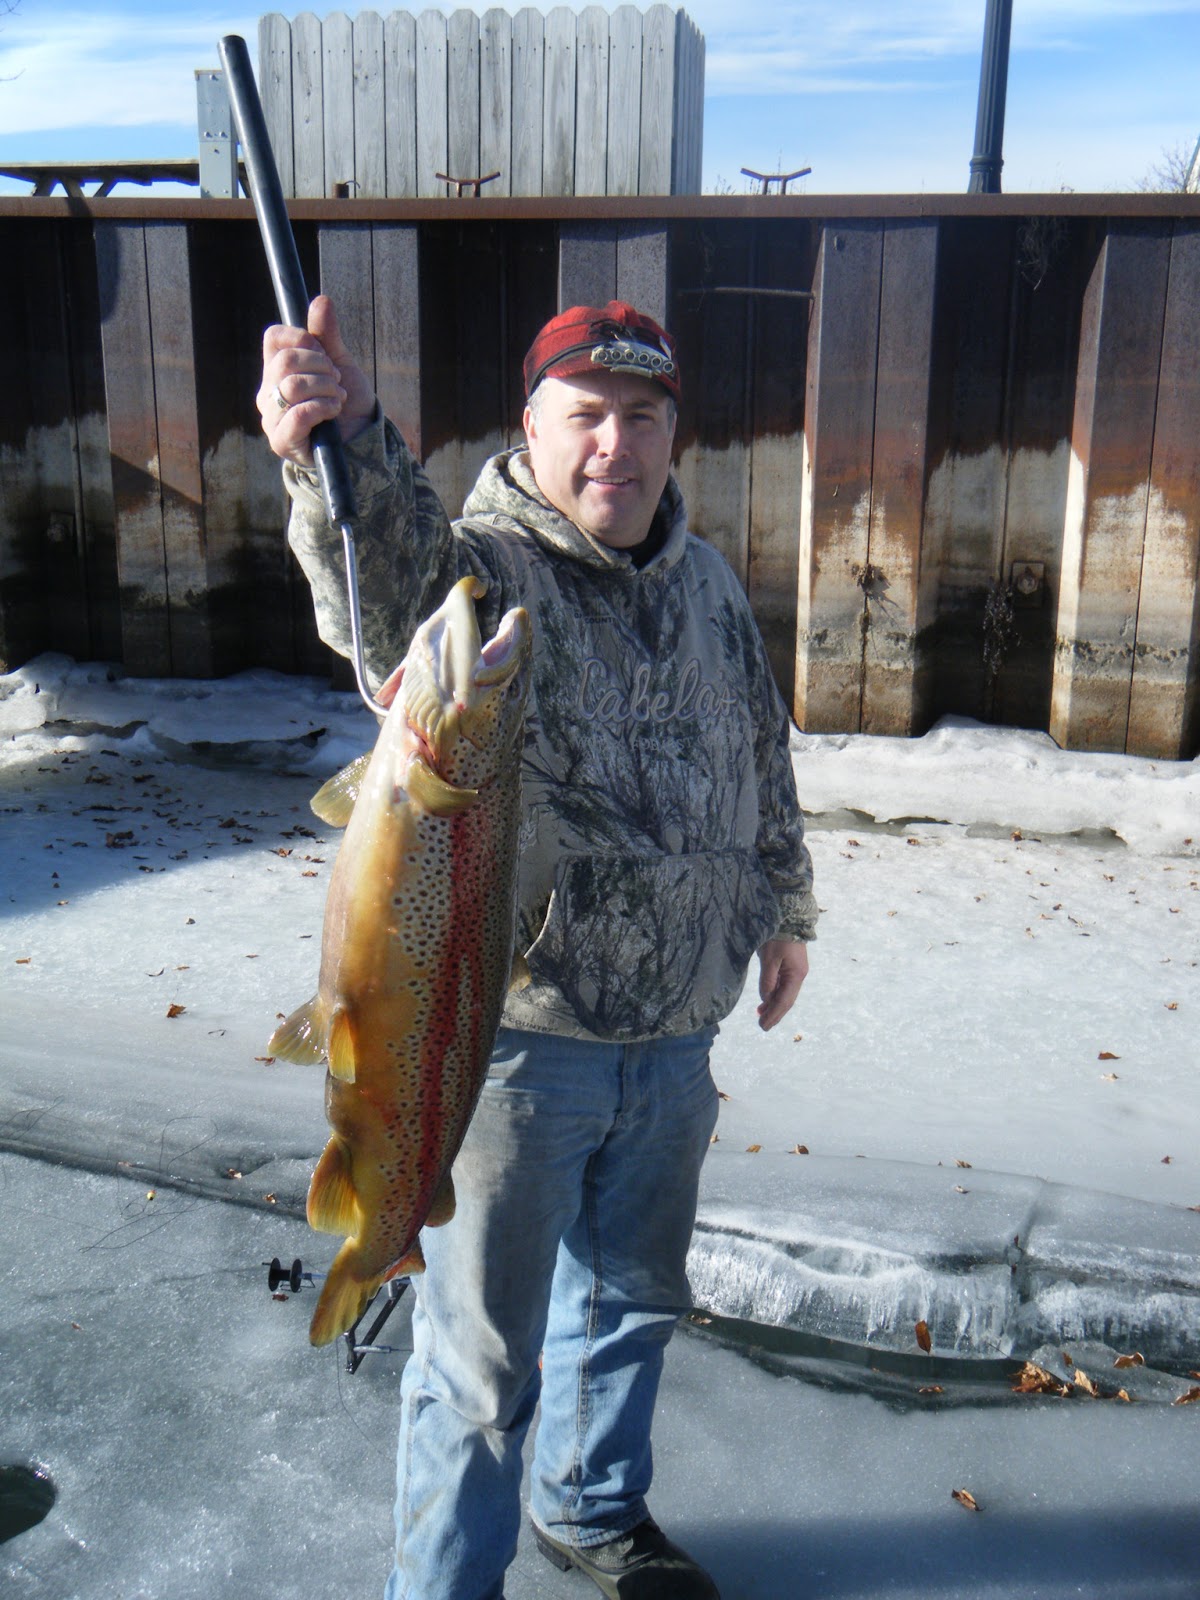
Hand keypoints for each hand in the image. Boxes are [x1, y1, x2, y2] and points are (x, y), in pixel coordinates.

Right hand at [257, 294, 375, 466]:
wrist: (360, 438)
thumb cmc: (345, 400)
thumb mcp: (340, 362)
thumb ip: (328, 335)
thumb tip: (321, 300)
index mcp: (275, 369)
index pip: (274, 338)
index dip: (303, 338)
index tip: (324, 353)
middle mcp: (267, 392)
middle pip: (285, 361)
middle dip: (321, 366)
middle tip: (336, 378)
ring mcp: (271, 417)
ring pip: (293, 386)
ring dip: (326, 388)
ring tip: (338, 396)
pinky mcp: (281, 441)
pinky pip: (298, 414)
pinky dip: (323, 407)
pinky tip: (333, 410)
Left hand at [756, 938, 808, 1031]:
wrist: (789, 918)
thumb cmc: (778, 937)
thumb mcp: (769, 958)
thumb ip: (768, 980)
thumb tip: (765, 999)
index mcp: (796, 975)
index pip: (784, 1001)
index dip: (773, 1015)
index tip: (763, 1026)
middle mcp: (798, 976)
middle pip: (786, 1000)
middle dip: (775, 1014)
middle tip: (762, 1026)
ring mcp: (796, 971)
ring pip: (784, 994)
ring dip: (773, 1005)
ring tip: (761, 1014)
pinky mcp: (791, 966)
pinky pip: (782, 985)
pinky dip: (774, 994)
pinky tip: (766, 1000)